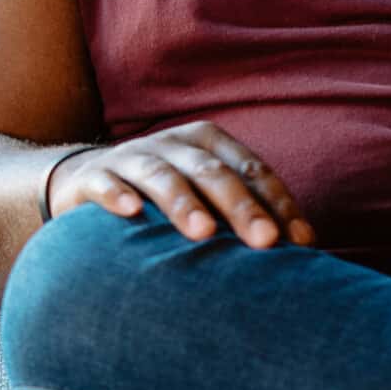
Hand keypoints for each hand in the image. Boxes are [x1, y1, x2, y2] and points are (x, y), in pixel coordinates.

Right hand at [46, 123, 314, 249]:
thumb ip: (246, 212)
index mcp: (208, 143)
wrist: (85, 185)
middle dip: (240, 206)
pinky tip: (131, 212)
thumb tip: (305, 246)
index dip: (277, 203)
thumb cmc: (163, 200)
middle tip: (265, 242)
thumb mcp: (206, 197)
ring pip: (161, 175)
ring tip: (203, 234)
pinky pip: (105, 183)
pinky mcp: (91, 177)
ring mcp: (130, 158)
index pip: (251, 169)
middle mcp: (172, 145)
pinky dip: (117, 195)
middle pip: (211, 172)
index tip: (298, 242)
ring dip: (183, 203)